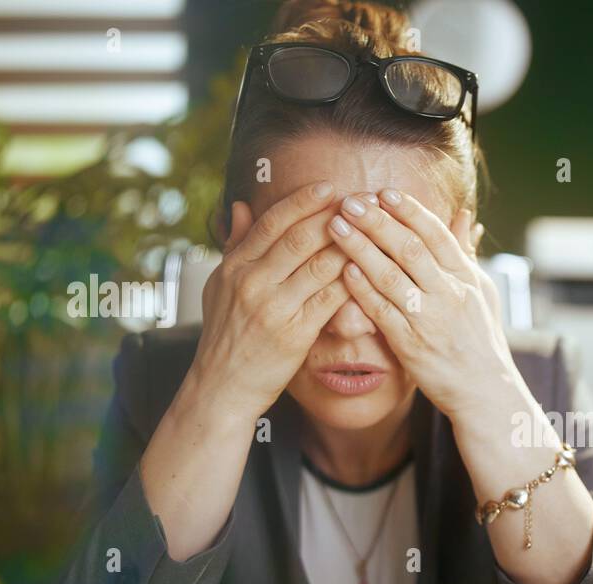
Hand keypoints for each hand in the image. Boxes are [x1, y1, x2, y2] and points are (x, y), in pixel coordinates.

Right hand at [192, 180, 349, 421]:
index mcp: (235, 266)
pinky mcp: (295, 334)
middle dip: (334, 216)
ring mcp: (274, 308)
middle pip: (300, 238)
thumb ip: (235, 245)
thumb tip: (243, 205)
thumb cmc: (225, 335)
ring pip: (319, 266)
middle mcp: (252, 282)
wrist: (222, 386)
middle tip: (361, 202)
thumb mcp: (219, 285)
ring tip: (373, 231)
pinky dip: (351, 283)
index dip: (302, 201)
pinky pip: (330, 300)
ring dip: (350, 245)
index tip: (328, 187)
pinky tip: (369, 271)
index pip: (273, 223)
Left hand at [325, 188, 518, 421]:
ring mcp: (430, 320)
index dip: (409, 211)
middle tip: (350, 200)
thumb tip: (463, 215)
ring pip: (390, 276)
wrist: (485, 391)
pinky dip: (362, 289)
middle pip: (409, 248)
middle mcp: (450, 294)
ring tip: (336, 226)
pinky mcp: (411, 345)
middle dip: (377, 221)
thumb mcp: (483, 291)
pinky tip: (343, 270)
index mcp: (467, 277)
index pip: (436, 234)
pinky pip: (382, 311)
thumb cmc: (482, 339)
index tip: (384, 192)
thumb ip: (466, 253)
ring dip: (360, 248)